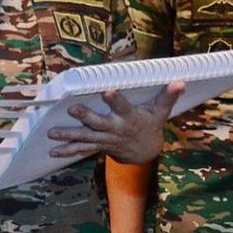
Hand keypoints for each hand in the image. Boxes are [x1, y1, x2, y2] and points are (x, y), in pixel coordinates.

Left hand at [46, 81, 184, 163]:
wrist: (145, 152)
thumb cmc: (151, 125)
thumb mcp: (161, 112)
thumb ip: (168, 96)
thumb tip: (180, 81)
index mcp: (130, 119)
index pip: (123, 108)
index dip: (115, 100)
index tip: (107, 92)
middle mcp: (116, 130)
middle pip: (99, 124)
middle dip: (86, 117)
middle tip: (73, 110)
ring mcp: (105, 140)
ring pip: (85, 138)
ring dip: (68, 136)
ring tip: (52, 132)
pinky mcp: (98, 146)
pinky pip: (81, 150)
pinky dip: (67, 151)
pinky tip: (52, 151)